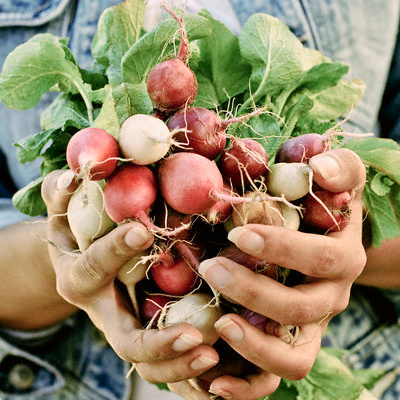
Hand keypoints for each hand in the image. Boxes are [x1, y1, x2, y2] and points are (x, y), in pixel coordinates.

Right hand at [41, 170, 219, 385]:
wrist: (80, 267)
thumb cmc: (75, 236)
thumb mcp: (63, 216)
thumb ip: (62, 197)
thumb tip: (70, 177)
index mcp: (81, 278)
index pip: (95, 267)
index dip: (114, 249)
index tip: (142, 231)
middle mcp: (104, 313)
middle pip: (126, 341)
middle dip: (158, 342)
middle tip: (193, 336)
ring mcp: (126, 329)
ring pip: (148, 364)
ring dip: (179, 366)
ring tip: (212, 356)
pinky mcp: (146, 335)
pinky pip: (166, 365)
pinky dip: (188, 371)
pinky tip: (218, 363)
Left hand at [176, 148, 366, 399]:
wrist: (325, 237)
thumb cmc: (321, 202)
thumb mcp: (336, 177)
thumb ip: (335, 168)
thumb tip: (318, 168)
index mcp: (343, 256)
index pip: (321, 258)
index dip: (283, 249)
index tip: (239, 235)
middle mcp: (331, 297)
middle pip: (301, 307)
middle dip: (255, 291)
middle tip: (211, 268)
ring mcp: (312, 327)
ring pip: (293, 356)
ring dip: (254, 344)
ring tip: (217, 324)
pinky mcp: (291, 345)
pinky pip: (275, 377)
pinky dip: (247, 385)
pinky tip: (213, 380)